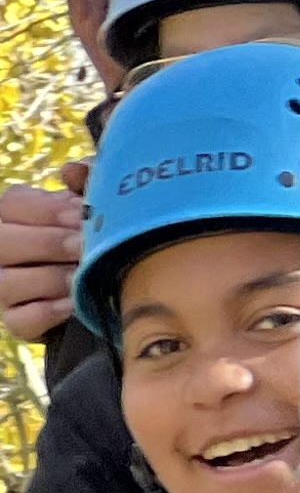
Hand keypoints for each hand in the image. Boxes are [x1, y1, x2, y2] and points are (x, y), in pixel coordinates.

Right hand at [0, 170, 87, 346]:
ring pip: (7, 282)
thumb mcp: (87, 208)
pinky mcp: (14, 321)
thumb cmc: (89, 237)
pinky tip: (73, 303)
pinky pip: (20, 319)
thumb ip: (84, 185)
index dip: (47, 210)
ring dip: (49, 278)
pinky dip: (47, 312)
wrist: (97, 289)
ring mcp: (2, 287)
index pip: (13, 205)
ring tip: (81, 275)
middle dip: (49, 243)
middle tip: (84, 246)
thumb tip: (74, 171)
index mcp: (12, 215)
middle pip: (3, 242)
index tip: (81, 214)